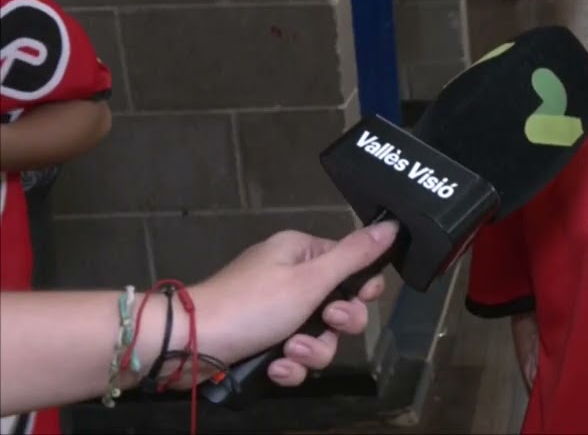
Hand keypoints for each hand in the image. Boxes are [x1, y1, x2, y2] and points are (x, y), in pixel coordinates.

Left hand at [190, 220, 398, 386]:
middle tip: (326, 323)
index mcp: (301, 253)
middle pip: (340, 305)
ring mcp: (276, 313)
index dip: (363, 287)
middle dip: (336, 325)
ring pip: (320, 336)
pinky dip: (290, 365)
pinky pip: (295, 355)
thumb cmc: (251, 304)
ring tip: (289, 352)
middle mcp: (290, 279)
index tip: (362, 299)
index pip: (351, 265)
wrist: (189, 345)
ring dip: (311, 351)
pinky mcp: (264, 342)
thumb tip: (392, 224)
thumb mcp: (309, 279)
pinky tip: (276, 368)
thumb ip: (354, 256)